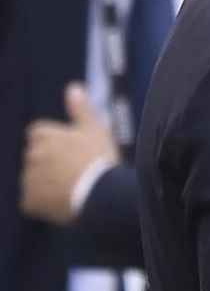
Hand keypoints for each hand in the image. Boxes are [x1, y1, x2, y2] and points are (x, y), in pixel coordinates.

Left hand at [21, 83, 117, 223]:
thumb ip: (81, 109)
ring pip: (34, 179)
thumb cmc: (99, 158)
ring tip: (71, 189)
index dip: (54, 141)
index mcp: (44, 137)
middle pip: (35, 157)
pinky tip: (63, 203)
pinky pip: (32, 201)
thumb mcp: (95, 129)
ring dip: (46, 182)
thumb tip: (73, 87)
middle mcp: (31, 156)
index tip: (70, 150)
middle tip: (74, 171)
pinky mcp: (29, 202)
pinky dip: (44, 203)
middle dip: (48, 162)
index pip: (38, 133)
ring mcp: (28, 180)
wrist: (101, 194)